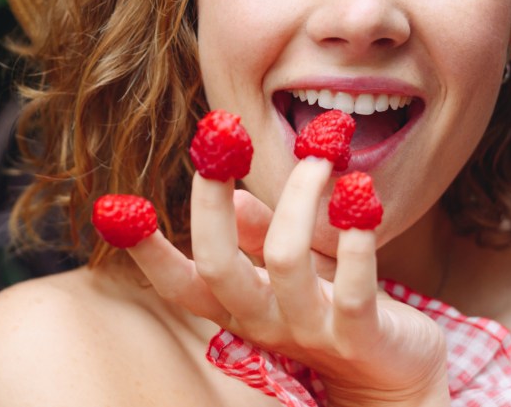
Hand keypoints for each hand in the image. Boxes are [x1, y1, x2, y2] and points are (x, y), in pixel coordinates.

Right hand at [126, 158, 450, 406]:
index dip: (146, 250)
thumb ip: (260, 232)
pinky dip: (357, 240)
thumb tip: (228, 193)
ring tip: (321, 157)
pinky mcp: (359, 337)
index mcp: (237, 306)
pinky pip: (355, 288)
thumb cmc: (335, 307)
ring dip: (298, 196)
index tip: (115, 208)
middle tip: (222, 136)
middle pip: (217, 266)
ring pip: (285, 260)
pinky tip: (362, 198)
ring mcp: (310, 331)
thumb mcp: (290, 265)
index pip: (178, 283)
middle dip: (210, 199)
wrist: (394, 375)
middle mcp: (263, 321)